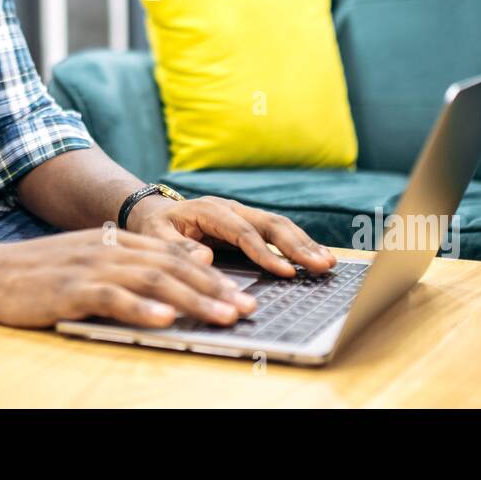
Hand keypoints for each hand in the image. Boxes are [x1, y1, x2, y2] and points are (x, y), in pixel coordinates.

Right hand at [0, 229, 257, 328]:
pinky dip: (140, 309)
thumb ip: (135, 260)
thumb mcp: (92, 259)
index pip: (173, 255)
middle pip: (171, 266)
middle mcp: (108, 250)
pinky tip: (164, 321)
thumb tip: (186, 265)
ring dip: (192, 299)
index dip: (211, 274)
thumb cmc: (40, 273)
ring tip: (222, 316)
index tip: (243, 293)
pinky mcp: (69, 290)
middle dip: (214, 288)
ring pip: (151, 281)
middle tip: (247, 308)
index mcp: (115, 241)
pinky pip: (111, 298)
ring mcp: (89, 268)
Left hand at [126, 193, 335, 277]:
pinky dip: (298, 244)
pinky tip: (316, 257)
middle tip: (321, 265)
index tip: (285, 271)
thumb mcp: (155, 237)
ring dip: (304, 244)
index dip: (264, 252)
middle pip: (269, 224)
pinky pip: (277, 231)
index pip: (242, 231)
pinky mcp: (248, 223)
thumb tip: (204, 257)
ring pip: (278, 225)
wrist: (153, 213)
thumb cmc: (154, 228)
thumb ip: (177, 247)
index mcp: (209, 210)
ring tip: (328, 263)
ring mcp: (242, 213)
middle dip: (297, 245)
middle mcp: (230, 208)